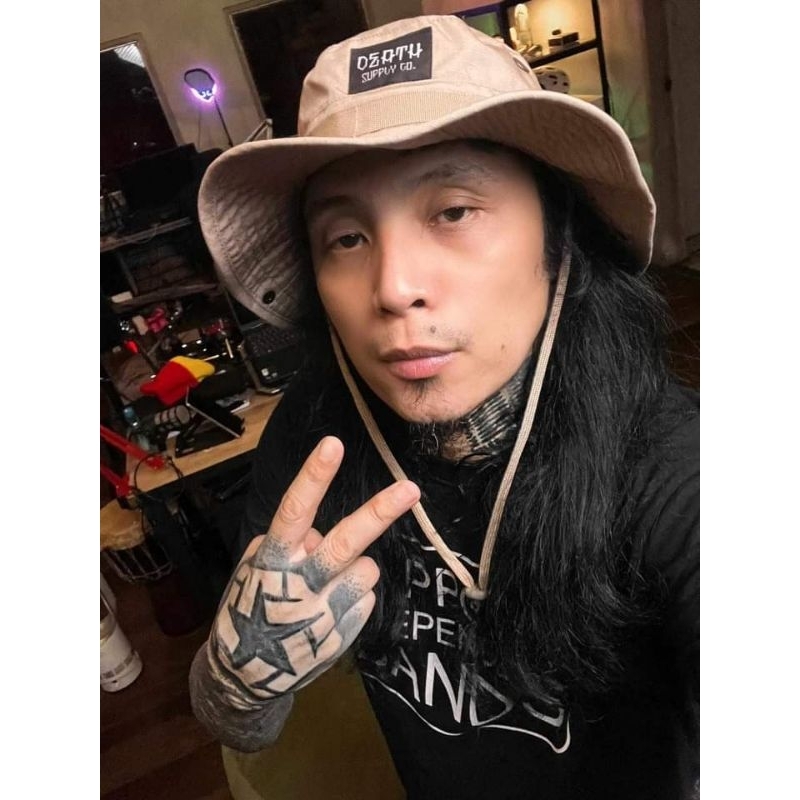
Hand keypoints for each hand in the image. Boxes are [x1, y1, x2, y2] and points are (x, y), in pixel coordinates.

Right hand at [209, 436, 419, 700]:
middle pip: (345, 541)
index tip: (333, 444)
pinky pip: (366, 597)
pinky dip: (353, 597)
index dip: (315, 475)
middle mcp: (301, 583)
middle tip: (411, 489)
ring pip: (366, 568)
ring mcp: (326, 611)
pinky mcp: (345, 632)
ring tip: (329, 586)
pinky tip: (327, 613)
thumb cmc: (248, 610)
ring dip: (355, 569)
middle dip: (380, 512)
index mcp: (274, 559)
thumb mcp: (253, 570)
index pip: (296, 509)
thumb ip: (287, 545)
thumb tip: (318, 535)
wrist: (244, 677)